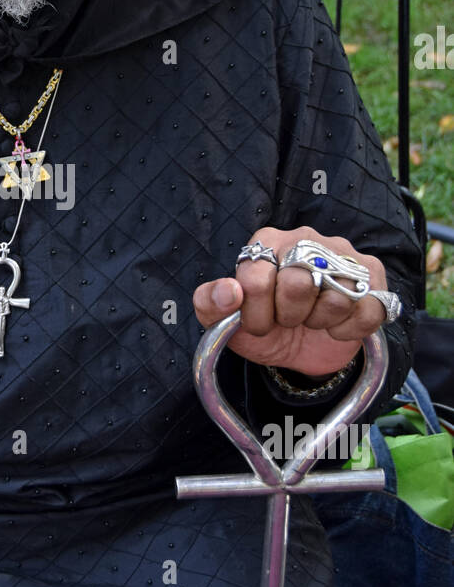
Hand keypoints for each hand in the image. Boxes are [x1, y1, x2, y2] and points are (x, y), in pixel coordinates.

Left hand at [193, 225, 388, 376]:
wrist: (303, 347)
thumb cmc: (265, 324)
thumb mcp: (227, 322)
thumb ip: (210, 303)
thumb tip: (228, 292)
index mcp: (267, 242)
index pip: (255, 279)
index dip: (254, 315)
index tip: (257, 323)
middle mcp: (307, 239)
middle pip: (298, 285)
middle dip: (288, 317)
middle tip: (288, 320)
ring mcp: (345, 256)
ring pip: (337, 299)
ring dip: (320, 323)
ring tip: (312, 318)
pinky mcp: (375, 279)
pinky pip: (368, 311)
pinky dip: (349, 330)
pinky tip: (337, 326)